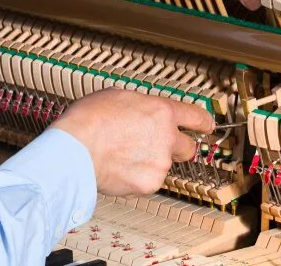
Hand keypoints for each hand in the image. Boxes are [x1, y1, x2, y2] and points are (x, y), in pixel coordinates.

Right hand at [51, 89, 214, 196]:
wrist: (73, 149)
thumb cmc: (88, 120)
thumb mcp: (119, 97)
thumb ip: (142, 107)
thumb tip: (144, 113)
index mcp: (161, 111)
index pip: (195, 117)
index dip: (204, 122)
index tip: (207, 127)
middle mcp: (167, 137)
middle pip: (188, 147)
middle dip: (178, 148)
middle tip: (159, 148)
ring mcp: (160, 162)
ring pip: (163, 165)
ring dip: (150, 163)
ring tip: (123, 157)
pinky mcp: (150, 183)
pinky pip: (149, 181)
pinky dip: (137, 178)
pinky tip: (119, 170)